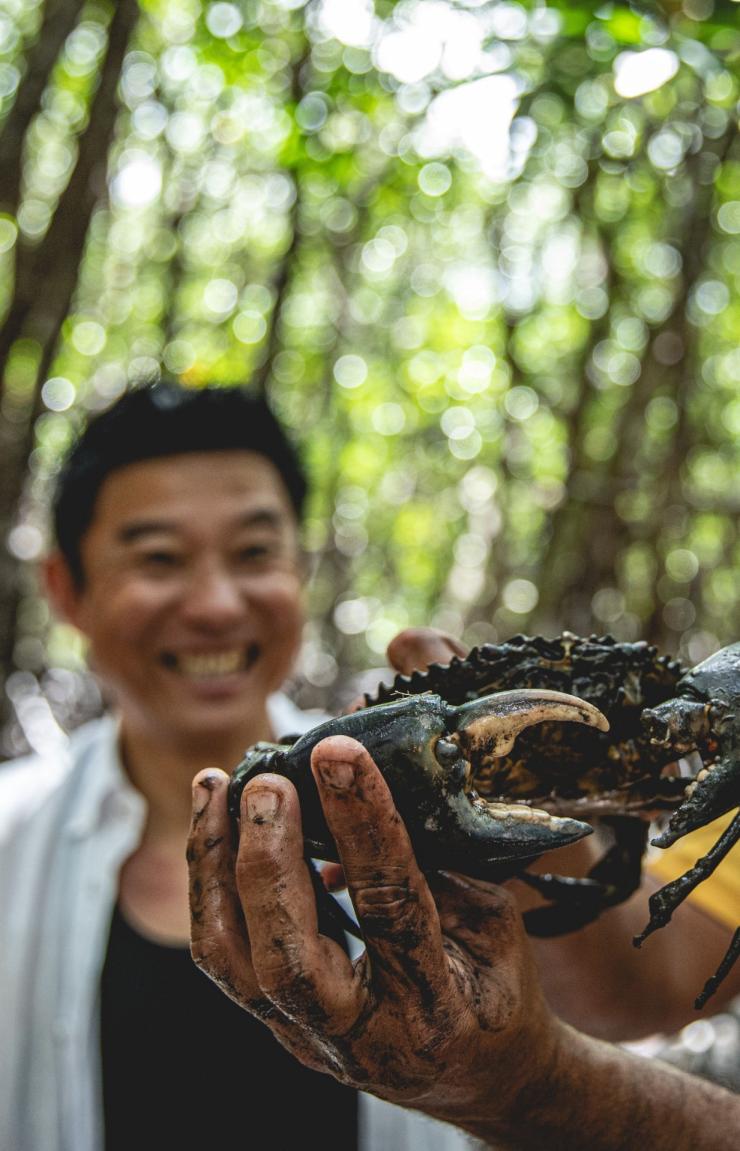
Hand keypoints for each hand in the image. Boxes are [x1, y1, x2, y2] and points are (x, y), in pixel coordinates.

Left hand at [187, 733, 561, 1130]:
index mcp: (431, 1008)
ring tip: (214, 786)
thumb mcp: (496, 926)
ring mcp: (305, 1035)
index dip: (362, 824)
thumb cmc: (493, 992)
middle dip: (268, 858)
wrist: (476, 1076)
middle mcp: (359, 1035)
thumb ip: (443, 868)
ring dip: (214, 862)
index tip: (339, 756)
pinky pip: (223, 952)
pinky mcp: (274, 1020)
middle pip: (286, 957)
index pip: (389, 906)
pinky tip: (214, 823)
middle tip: (268, 782)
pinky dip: (211, 881)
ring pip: (230, 956)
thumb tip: (377, 794)